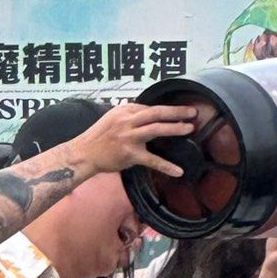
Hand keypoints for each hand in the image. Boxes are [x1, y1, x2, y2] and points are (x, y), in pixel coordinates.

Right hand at [76, 100, 201, 179]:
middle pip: (156, 112)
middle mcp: (127, 121)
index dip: (166, 110)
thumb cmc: (98, 137)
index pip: (149, 107)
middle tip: (192, 112)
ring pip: (156, 129)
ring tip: (189, 128)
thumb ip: (130, 115)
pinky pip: (151, 159)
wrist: (84, 153)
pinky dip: (166, 165)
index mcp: (124, 111)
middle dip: (176, 111)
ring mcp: (129, 137)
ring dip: (174, 128)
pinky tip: (178, 170)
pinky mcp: (130, 154)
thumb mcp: (112, 118)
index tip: (180, 111)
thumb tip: (149, 114)